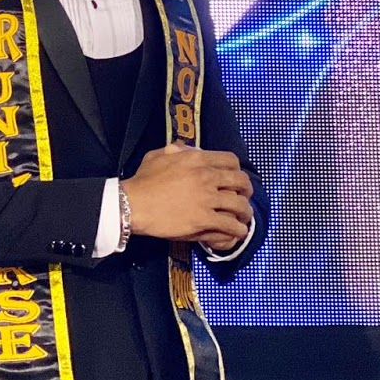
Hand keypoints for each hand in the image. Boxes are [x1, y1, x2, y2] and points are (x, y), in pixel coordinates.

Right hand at [123, 144, 253, 247]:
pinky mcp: (203, 220)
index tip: (234, 178)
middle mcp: (206, 177)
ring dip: (245, 212)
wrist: (132, 204)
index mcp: (196, 159)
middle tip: (243, 197)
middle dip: (247, 190)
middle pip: (241, 181)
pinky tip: (236, 232)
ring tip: (242, 218)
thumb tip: (185, 147)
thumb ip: (175, 149)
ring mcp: (206, 199)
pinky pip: (231, 225)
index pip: (231, 160)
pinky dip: (238, 230)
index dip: (237, 169)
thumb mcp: (157, 156)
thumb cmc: (142, 181)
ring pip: (240, 205)